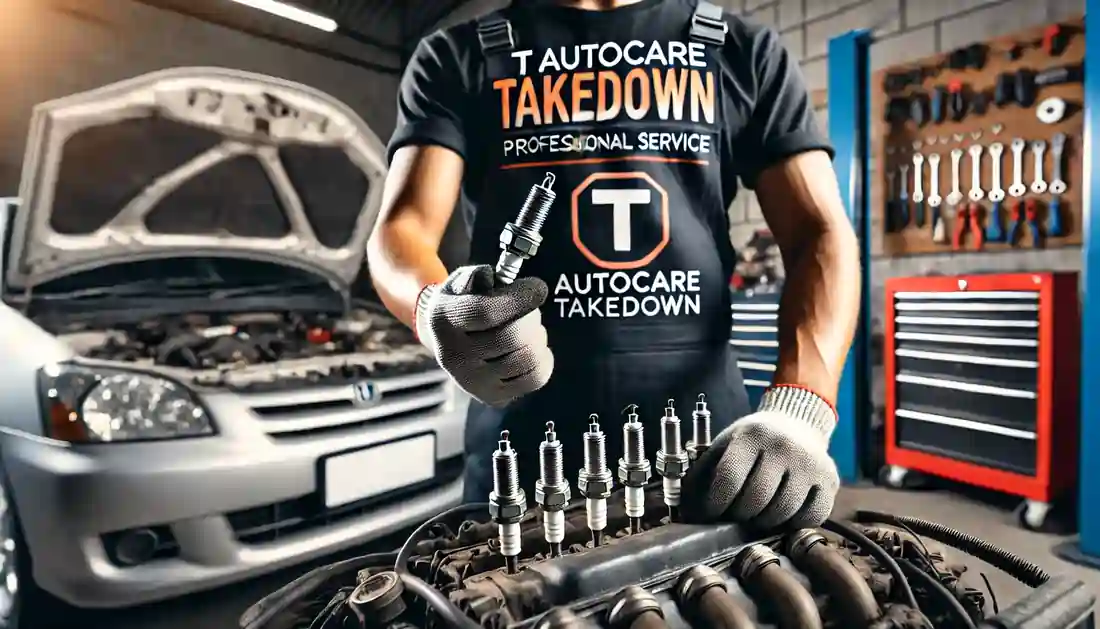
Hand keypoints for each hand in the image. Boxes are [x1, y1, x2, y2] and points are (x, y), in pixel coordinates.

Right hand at [416, 265, 552, 406]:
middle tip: (530, 309)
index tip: (537, 287)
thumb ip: (476, 276)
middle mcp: (454, 355)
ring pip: (527, 358)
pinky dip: (543, 360)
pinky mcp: (491, 396)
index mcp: (445, 320)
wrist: (446, 340)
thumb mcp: (461, 282)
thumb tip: (494, 278)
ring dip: (538, 337)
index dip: (520, 298)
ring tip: (529, 329)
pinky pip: (534, 378)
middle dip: (532, 317)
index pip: (487, 313)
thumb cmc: (462, 304)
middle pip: (512, 338)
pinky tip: (533, 349)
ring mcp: (472, 381)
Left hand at [682, 392, 839, 528]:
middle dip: (739, 516)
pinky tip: (781, 515)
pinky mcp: (829, 481)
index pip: (729, 479)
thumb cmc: (754, 441)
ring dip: (764, 522)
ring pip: (782, 513)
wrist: (797, 423)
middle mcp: (784, 446)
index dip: (715, 505)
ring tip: (755, 515)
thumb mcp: (724, 445)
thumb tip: (685, 512)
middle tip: (734, 517)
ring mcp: (810, 464)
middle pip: (755, 500)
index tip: (711, 514)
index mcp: (752, 435)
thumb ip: (702, 474)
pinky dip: (793, 524)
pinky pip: (809, 518)